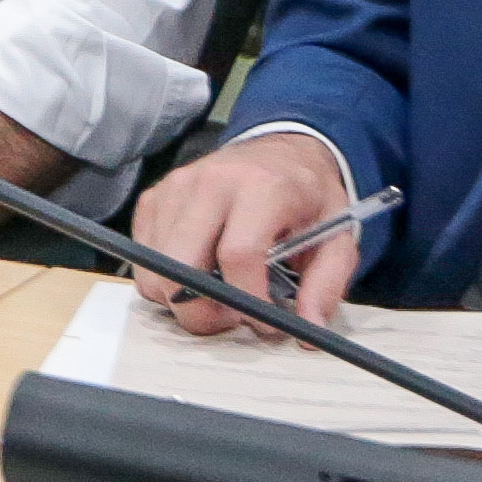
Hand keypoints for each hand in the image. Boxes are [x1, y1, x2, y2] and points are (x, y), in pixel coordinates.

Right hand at [128, 130, 358, 332]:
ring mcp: (176, 188)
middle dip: (202, 310)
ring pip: (156, 268)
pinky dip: (164, 278)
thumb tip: (308, 329)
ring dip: (181, 297)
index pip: (238, 254)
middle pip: (181, 265)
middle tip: (229, 318)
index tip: (265, 322)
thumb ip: (325, 284)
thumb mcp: (337, 237)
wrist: (281, 151)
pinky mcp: (154, 197)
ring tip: (215, 292)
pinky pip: (143, 257)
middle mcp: (212, 182)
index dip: (248, 300)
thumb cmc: (307, 199)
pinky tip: (196, 270)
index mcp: (263, 188)